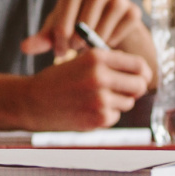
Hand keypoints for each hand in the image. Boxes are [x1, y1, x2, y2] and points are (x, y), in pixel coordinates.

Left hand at [22, 0, 142, 58]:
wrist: (102, 31)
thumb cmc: (73, 28)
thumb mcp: (55, 33)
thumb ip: (41, 39)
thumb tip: (24, 48)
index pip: (67, 4)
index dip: (62, 30)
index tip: (59, 49)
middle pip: (90, 7)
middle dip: (80, 33)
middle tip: (74, 50)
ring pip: (110, 14)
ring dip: (98, 35)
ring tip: (87, 49)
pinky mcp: (133, 9)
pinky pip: (125, 23)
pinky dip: (113, 36)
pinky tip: (103, 46)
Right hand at [22, 47, 153, 129]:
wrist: (31, 101)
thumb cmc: (57, 80)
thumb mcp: (80, 61)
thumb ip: (109, 64)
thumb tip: (142, 73)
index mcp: (96, 57)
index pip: (138, 65)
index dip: (141, 72)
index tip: (139, 76)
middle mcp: (99, 76)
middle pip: (140, 85)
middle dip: (134, 88)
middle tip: (122, 90)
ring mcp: (100, 98)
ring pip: (128, 102)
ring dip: (117, 102)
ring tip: (94, 98)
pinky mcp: (98, 118)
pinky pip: (115, 116)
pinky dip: (105, 114)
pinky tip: (86, 109)